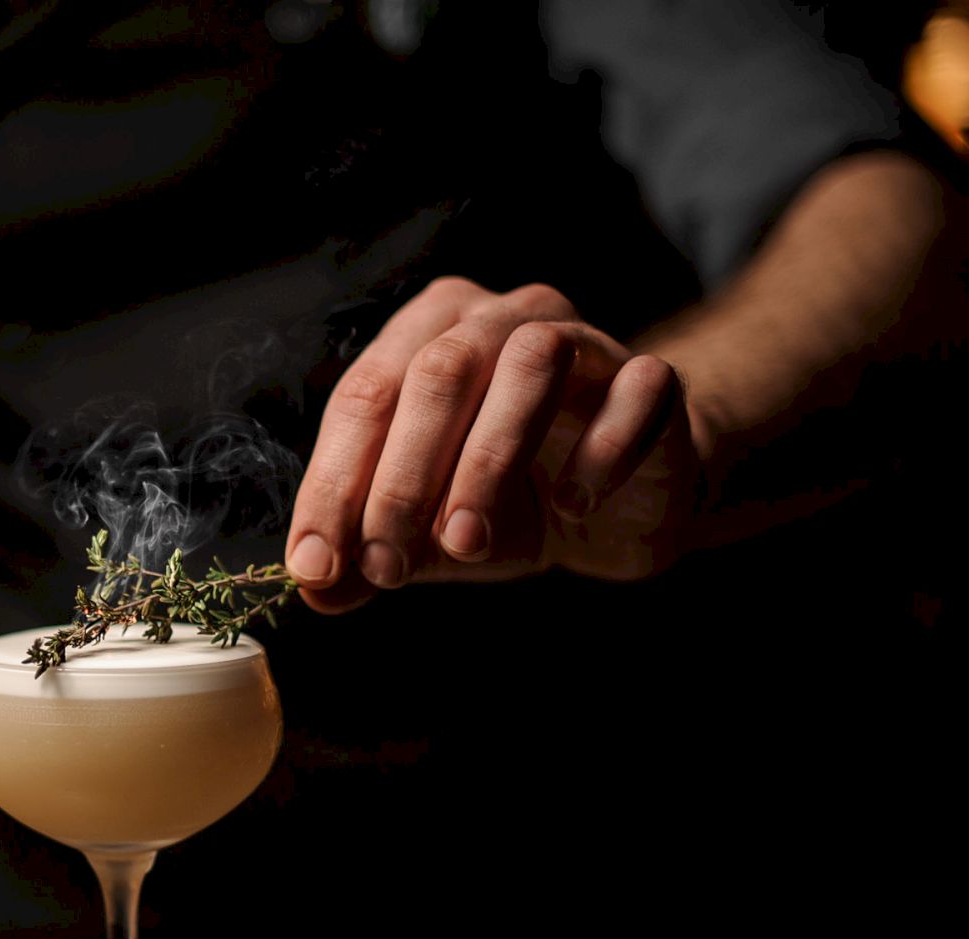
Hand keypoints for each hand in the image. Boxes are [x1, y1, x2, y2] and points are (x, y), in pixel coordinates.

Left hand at [285, 277, 707, 609]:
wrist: (619, 509)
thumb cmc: (507, 502)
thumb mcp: (426, 536)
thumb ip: (368, 556)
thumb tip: (315, 590)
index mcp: (427, 335)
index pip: (364, 397)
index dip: (333, 483)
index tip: (317, 564)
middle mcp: (500, 318)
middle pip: (440, 371)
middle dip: (402, 478)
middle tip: (387, 564)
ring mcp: (585, 338)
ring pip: (532, 361)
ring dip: (488, 460)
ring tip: (466, 543)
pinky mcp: (652, 380)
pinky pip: (634, 393)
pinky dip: (599, 454)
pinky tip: (572, 508)